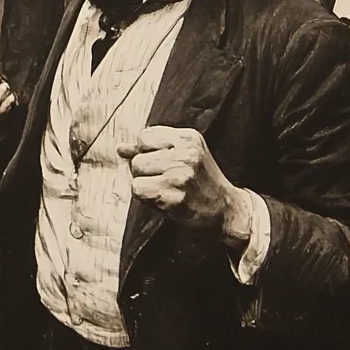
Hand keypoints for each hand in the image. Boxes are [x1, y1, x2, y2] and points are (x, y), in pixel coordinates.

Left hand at [117, 126, 251, 249]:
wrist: (228, 212)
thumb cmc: (201, 183)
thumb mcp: (183, 156)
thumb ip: (152, 149)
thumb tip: (121, 148)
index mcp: (188, 137)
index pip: (144, 136)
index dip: (146, 152)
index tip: (162, 165)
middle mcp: (186, 153)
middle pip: (138, 157)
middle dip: (145, 171)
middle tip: (166, 182)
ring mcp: (182, 174)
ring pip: (136, 173)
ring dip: (145, 185)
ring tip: (166, 191)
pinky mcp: (176, 196)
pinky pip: (139, 190)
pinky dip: (146, 199)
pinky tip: (166, 201)